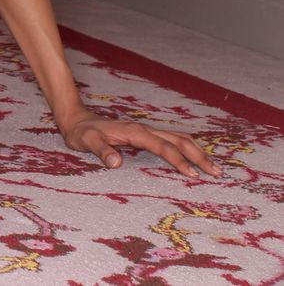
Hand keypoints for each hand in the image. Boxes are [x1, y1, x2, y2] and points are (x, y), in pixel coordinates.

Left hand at [57, 109, 223, 178]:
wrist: (77, 120)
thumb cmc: (81, 133)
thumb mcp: (86, 142)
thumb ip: (101, 150)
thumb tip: (116, 163)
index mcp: (134, 132)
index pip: (162, 146)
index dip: (178, 160)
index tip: (192, 174)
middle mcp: (144, 129)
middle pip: (178, 140)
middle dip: (198, 155)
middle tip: (216, 172)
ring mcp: (146, 131)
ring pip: (178, 138)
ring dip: (197, 151)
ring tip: (213, 167)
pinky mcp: (145, 135)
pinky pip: (171, 140)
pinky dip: (187, 148)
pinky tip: (195, 158)